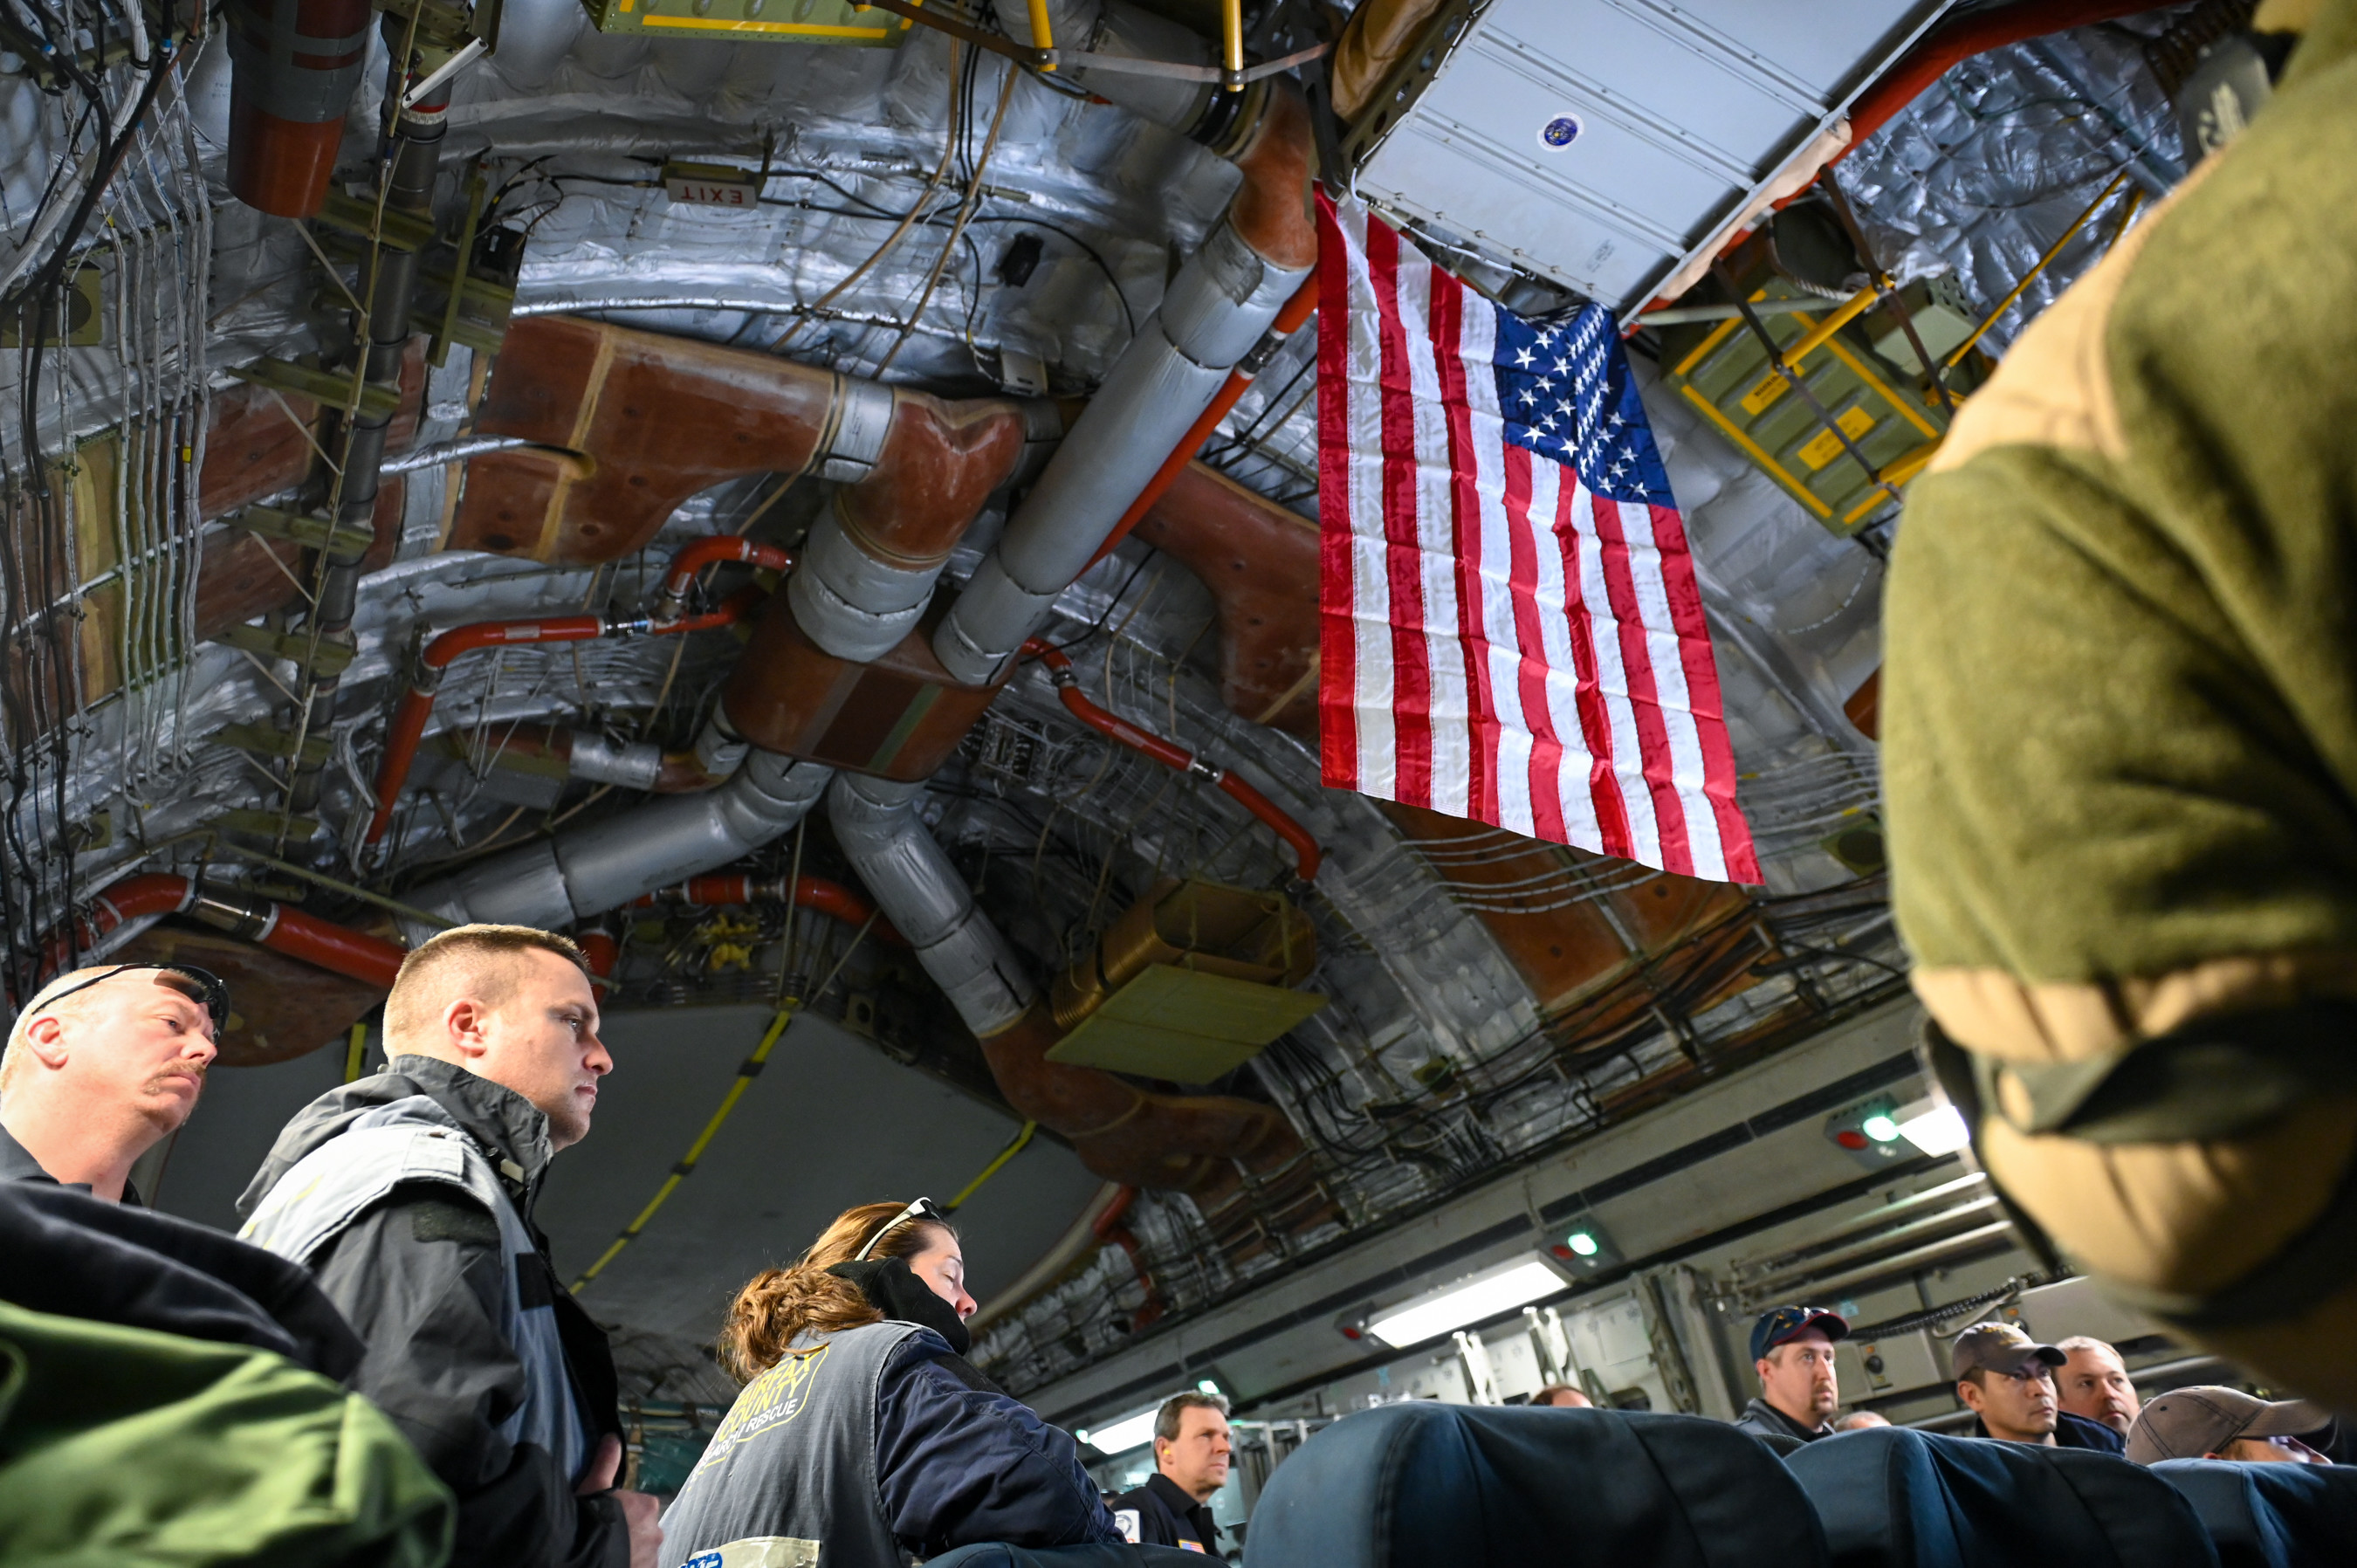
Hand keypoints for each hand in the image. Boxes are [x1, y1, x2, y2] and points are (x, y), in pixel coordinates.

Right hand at [577, 1435, 662, 1567]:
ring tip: (608, 1554)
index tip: (608, 1521)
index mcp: (648, 1507)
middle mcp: (656, 1532)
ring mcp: (652, 1557)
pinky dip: (632, 1565)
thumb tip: (612, 1437)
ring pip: (642, 1553)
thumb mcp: (594, 1485)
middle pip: (643, 1533)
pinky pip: (640, 1566)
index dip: (623, 1515)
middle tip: (607, 1539)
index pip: (640, 1509)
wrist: (583, 1551)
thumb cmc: (589, 1516)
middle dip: (630, 1536)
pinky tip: (612, 1563)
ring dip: (631, 1554)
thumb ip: (606, 1462)